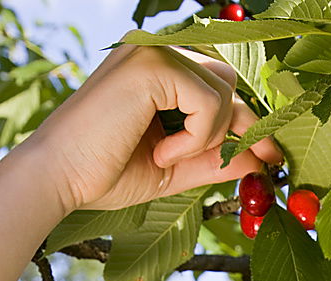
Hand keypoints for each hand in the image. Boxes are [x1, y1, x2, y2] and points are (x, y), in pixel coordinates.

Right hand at [27, 44, 280, 214]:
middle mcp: (157, 52)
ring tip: (167, 156)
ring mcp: (153, 52)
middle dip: (244, 126)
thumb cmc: (105, 173)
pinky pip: (207, 101)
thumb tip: (260, 158)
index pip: (219, 85)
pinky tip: (161, 152)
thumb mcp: (174, 168)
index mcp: (158, 71)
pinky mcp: (152, 65)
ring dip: (209, 135)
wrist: (60, 178)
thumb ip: (214, 159)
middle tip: (263, 160)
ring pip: (223, 90)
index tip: (270, 154)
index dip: (248, 119)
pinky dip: (195, 136)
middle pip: (229, 81)